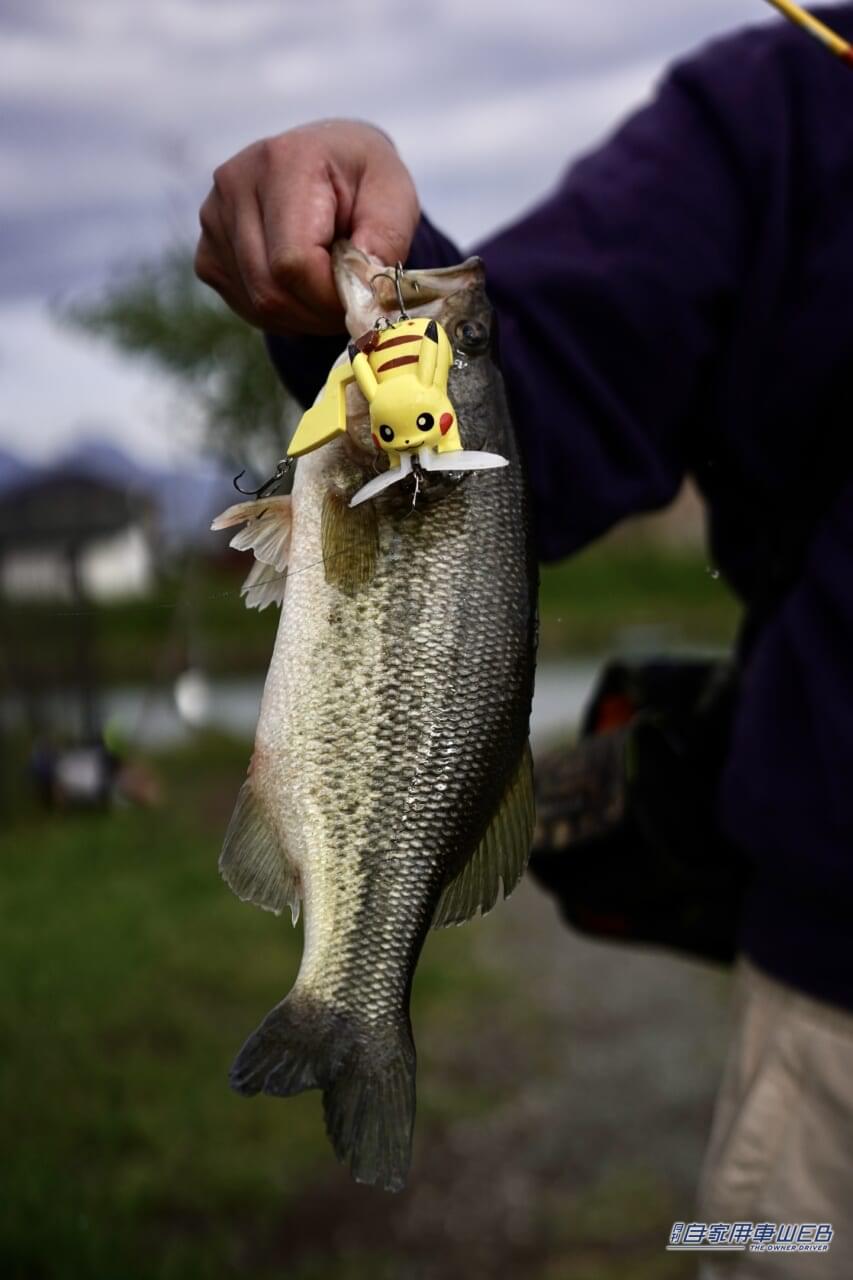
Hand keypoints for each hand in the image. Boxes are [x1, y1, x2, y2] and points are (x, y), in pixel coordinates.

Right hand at [194, 120, 419, 335]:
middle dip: (319, 312)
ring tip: (328, 286)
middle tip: (350, 299)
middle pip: (270, 290)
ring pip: (258, 304)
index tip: (362, 292)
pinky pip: (244, 306)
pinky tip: (301, 285)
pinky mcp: (207, 251)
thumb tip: (362, 291)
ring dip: (304, 315)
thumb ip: (386, 240)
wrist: (331, 164)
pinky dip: (281, 313)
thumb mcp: (396, 196)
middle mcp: (235, 183)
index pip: (293, 262)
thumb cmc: (365, 181)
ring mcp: (212, 218)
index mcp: (285, 160)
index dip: (330, 295)